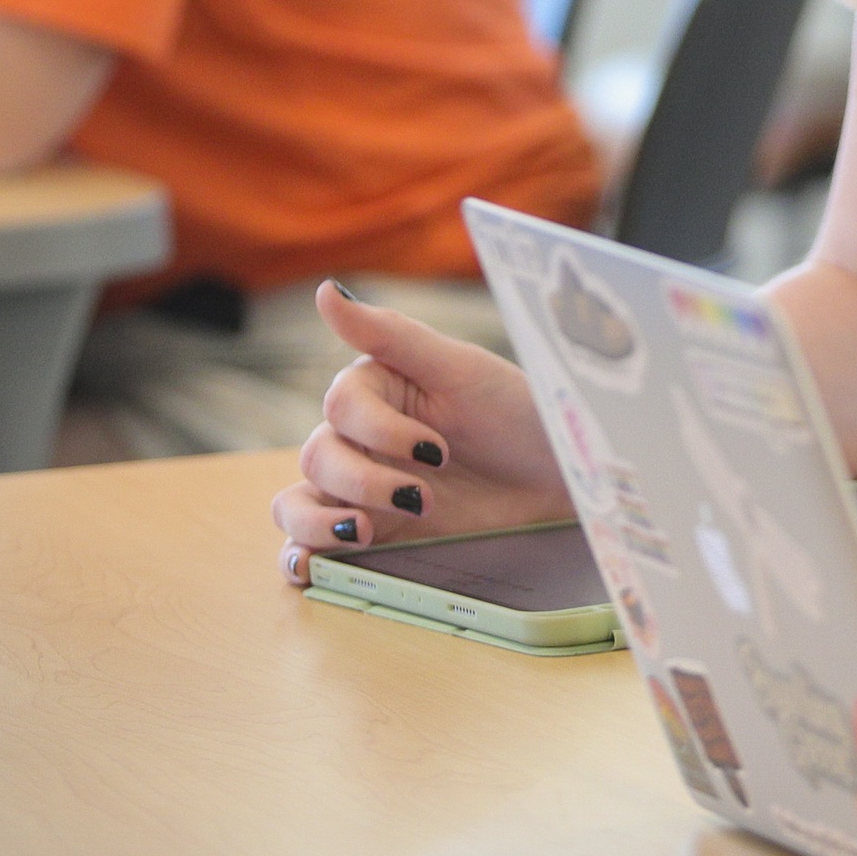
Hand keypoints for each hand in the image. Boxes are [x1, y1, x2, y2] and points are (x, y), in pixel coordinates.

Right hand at [270, 282, 570, 577]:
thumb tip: (325, 290)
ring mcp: (361, 487)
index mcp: (375, 390)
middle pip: (317, 456)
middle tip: (424, 499)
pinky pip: (309, 545)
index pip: (339, 406)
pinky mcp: (372, 533)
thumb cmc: (518, 414)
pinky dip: (301, 555)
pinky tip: (314, 565)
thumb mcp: (462, 370)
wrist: (559, 481)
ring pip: (296, 502)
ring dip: (318, 521)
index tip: (438, 449)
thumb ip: (391, 334)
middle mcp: (359, 437)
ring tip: (364, 533)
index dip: (380, 431)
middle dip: (365, 480)